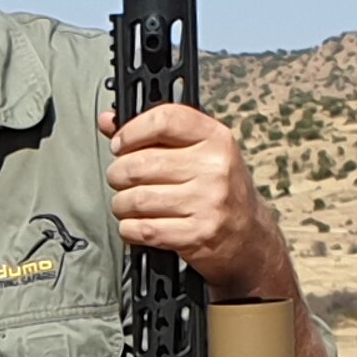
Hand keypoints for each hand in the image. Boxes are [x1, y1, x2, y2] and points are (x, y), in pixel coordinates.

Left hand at [103, 102, 293, 300]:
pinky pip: (143, 228)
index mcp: (216, 138)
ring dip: (121, 204)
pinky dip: (129, 228)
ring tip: (128, 204)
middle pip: (140, 163)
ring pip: (136, 198)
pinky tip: (136, 224)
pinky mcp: (196, 234)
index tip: (120, 144)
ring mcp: (207, 203)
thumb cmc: (219, 190)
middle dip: (118, 174)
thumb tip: (108, 121)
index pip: (164, 120)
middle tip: (120, 179)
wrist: (248, 236)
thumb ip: (154, 135)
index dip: (132, 131)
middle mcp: (214, 168)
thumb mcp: (199, 152)